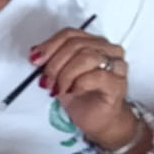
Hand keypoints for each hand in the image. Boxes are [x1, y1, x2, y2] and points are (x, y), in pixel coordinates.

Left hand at [30, 27, 133, 147]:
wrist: (96, 119)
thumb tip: (35, 51)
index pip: (70, 34)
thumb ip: (50, 60)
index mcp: (93, 43)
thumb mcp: (58, 75)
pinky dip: (78, 84)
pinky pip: (97, 76)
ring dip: (65, 74)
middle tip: (46, 81)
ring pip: (87, 57)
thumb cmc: (79, 95)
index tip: (35, 61)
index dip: (50, 46)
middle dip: (55, 64)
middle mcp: (108, 50)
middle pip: (76, 45)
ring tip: (57, 89)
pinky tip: (71, 92)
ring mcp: (117, 65)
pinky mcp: (118, 83)